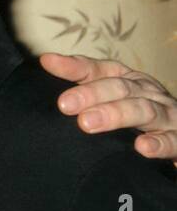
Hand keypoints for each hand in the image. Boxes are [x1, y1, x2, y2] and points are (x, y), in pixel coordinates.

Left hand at [40, 53, 176, 161]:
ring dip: (116, 115)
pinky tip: (142, 147)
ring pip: (144, 111)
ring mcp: (169, 116)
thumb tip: (46, 63)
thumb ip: (83, 84)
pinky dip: (158, 144)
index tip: (48, 63)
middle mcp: (150, 94)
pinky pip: (172, 141)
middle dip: (92, 94)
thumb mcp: (114, 99)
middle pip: (121, 88)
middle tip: (65, 105)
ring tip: (87, 123)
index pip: (101, 69)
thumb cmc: (142, 117)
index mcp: (130, 81)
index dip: (75, 66)